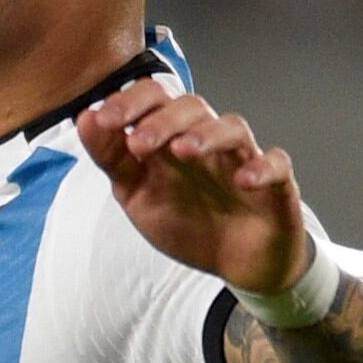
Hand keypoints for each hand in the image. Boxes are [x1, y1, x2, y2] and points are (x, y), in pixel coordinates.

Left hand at [74, 77, 308, 294]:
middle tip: (138, 145)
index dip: (129, 102)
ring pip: (232, 127)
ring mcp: (242, 160)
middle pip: (191, 106)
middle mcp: (207, 141)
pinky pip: (277, 164)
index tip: (103, 121)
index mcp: (170, 138)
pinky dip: (263, 168)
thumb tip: (85, 117)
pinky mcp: (277, 185)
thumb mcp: (137, 193)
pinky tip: (243, 181)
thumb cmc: (185, 220)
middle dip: (161, 120)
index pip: (154, 99)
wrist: (234, 263)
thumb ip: (111, 158)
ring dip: (206, 135)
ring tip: (183, 151)